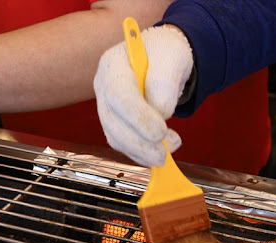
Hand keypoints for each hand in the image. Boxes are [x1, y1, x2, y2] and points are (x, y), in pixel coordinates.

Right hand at [93, 25, 192, 167]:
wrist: (163, 59)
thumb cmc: (166, 53)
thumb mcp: (172, 56)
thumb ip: (164, 82)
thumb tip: (160, 112)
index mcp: (113, 64)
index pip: (118, 95)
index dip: (138, 117)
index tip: (160, 133)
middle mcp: (104, 86)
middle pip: (113, 121)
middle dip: (139, 143)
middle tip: (164, 155)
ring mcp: (107, 106)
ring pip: (116, 137)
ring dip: (141, 152)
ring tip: (167, 153)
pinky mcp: (115, 122)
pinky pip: (123, 144)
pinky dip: (140, 154)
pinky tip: (159, 154)